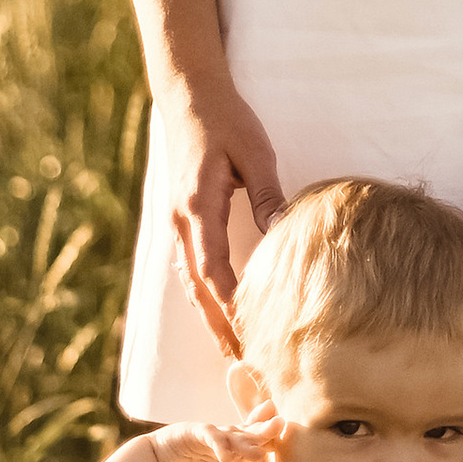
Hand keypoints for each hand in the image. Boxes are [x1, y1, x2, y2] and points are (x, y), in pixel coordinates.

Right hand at [149, 412, 285, 461]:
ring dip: (245, 440)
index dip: (272, 438)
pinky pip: (208, 434)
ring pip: (232, 433)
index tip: (289, 437)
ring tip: (259, 451)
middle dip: (265, 429)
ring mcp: (210, 434)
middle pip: (250, 433)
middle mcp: (227, 441)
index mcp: (236, 453)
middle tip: (282, 424)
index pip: (258, 442)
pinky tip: (225, 455)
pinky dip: (217, 443)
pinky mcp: (193, 432)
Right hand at [158, 78, 285, 355]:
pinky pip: (192, 268)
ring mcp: (179, 223)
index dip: (231, 308)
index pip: (213, 271)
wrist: (187, 94)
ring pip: (192, 284)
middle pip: (199, 290)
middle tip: (244, 368)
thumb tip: (283, 237)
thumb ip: (268, 196)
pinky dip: (205, 296)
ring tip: (233, 354)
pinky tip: (219, 314)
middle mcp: (183, 222)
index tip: (251, 339)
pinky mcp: (184, 219)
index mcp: (199, 207)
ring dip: (211, 319)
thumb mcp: (254, 153)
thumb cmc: (225, 119)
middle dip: (220, 330)